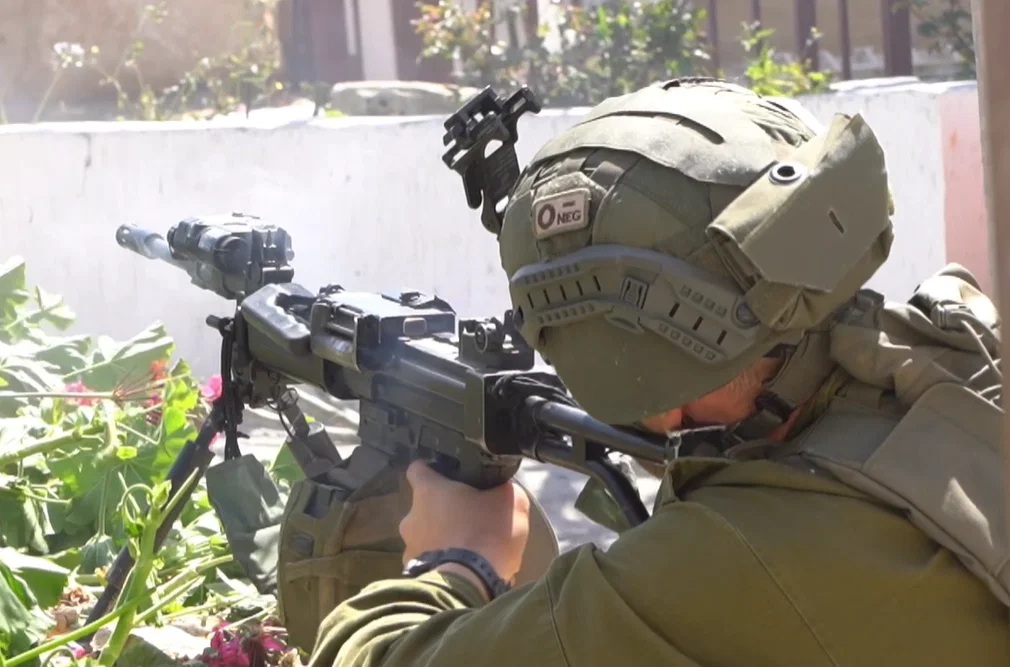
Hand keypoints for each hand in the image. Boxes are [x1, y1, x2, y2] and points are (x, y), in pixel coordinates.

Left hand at [399, 460, 530, 583]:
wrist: (470, 584)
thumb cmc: (486, 532)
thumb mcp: (510, 501)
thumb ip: (499, 489)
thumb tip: (498, 490)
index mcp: (428, 491)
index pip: (418, 468)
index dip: (433, 469)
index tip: (448, 475)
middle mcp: (411, 517)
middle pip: (425, 507)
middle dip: (445, 512)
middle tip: (471, 520)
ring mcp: (409, 548)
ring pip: (428, 537)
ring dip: (444, 541)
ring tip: (470, 552)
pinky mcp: (414, 575)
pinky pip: (431, 563)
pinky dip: (444, 564)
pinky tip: (465, 572)